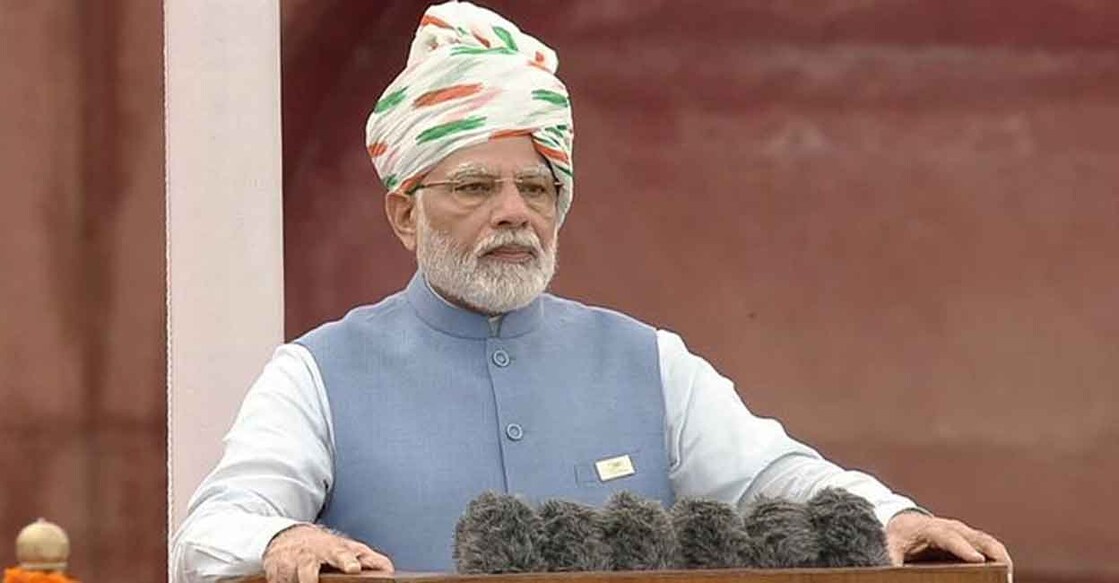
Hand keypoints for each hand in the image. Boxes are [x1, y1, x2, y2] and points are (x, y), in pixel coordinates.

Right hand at [263, 524, 393, 582]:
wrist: (287, 538)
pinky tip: (292, 581)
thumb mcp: (347, 549)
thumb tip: (389, 570)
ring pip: (293, 582)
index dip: (347, 561)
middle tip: (320, 580)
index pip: (340, 553)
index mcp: (331, 549)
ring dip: (299, 582)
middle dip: (311, 580)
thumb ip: (369, 559)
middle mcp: (308, 556)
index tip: (354, 568)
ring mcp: (289, 566)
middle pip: (309, 571)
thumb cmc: (324, 547)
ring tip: (310, 581)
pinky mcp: (275, 575)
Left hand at [886, 511, 1011, 568]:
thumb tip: (893, 573)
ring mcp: (964, 533)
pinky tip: (1002, 578)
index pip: (949, 537)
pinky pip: (990, 550)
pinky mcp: (971, 542)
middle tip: (1004, 578)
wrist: (903, 522)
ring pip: (990, 544)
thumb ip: (893, 562)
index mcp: (930, 528)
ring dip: (1002, 561)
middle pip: (979, 539)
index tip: (976, 560)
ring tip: (1006, 580)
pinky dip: (1000, 562)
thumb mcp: (890, 548)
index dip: (963, 548)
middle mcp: (952, 528)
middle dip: (994, 556)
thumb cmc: (897, 536)